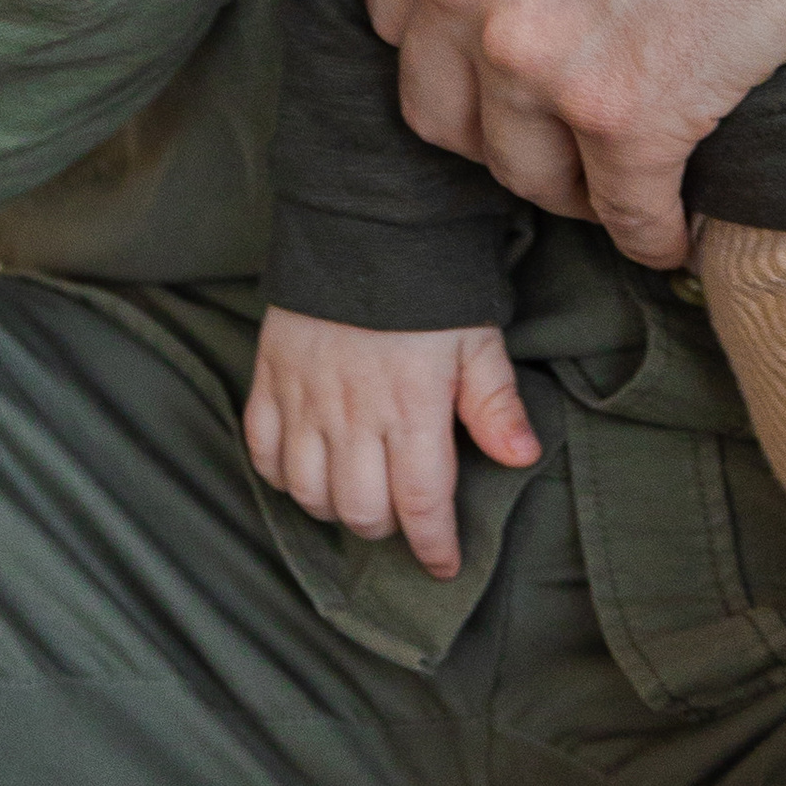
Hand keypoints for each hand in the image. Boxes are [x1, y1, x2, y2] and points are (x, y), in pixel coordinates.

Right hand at [243, 308, 539, 580]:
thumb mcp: (477, 337)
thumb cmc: (428, 283)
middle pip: (362, 511)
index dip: (434, 546)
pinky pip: (262, 452)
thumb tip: (523, 458)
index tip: (445, 565)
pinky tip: (307, 468)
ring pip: (309, 492)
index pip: (420, 504)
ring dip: (334, 507)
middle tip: (403, 513)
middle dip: (387, 528)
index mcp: (411, 406)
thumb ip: (496, 403)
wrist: (360, 220)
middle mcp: (353, 413)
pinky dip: (282, 475)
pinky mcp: (269, 377)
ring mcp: (304, 397)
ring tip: (357, 492)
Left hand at [366, 0, 785, 269]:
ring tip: (616, 173)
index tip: (495, 53)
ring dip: (572, 182)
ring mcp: (537, 56)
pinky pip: (628, 216)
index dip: (451, 38)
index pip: (397, 10)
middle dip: (495, 123)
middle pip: (443, 108)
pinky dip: (653, 231)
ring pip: (527, 172)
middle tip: (554, 124)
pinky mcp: (629, 118)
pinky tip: (676, 225)